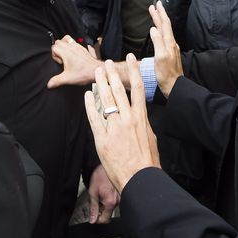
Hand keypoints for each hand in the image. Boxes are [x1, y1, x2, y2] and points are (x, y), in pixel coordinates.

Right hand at [47, 35, 101, 87]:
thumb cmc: (84, 73)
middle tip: (62, 60)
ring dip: (64, 45)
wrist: (96, 70)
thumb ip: (57, 80)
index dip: (54, 55)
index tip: (60, 62)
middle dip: (57, 50)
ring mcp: (78, 46)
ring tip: (66, 55)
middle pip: (59, 42)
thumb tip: (49, 84)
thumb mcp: (68, 78)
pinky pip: (74, 42)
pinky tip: (73, 56)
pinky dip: (71, 46)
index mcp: (66, 52)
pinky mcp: (82, 48)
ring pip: (66, 39)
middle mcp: (71, 47)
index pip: (53, 47)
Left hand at [84, 55, 160, 191]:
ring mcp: (114, 128)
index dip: (133, 71)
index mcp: (141, 117)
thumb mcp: (151, 137)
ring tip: (97, 72)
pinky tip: (87, 95)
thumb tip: (140, 117)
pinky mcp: (102, 139)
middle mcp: (127, 119)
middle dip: (111, 74)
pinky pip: (94, 118)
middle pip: (118, 90)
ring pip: (106, 100)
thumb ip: (143, 125)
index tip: (131, 59)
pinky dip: (89, 105)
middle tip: (106, 63)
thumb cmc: (148, 161)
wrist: (140, 178)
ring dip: (100, 84)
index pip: (137, 88)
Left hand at [88, 164, 119, 223]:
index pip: (105, 220)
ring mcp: (121, 197)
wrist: (109, 164)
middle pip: (108, 214)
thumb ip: (93, 207)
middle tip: (95, 201)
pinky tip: (106, 191)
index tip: (93, 215)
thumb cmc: (101, 175)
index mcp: (110, 202)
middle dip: (101, 210)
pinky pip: (115, 201)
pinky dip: (109, 199)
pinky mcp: (122, 193)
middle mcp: (118, 201)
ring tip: (101, 193)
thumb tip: (92, 219)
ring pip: (111, 207)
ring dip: (105, 204)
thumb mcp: (93, 192)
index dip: (97, 219)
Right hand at [149, 1, 182, 97]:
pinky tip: (158, 32)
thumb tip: (154, 28)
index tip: (156, 4)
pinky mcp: (169, 53)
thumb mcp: (160, 57)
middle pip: (165, 26)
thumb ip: (157, 42)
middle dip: (160, 15)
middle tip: (155, 5)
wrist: (174, 85)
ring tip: (156, 15)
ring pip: (165, 31)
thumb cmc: (166, 74)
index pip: (164, 24)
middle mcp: (171, 44)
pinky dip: (161, 30)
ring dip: (160, 21)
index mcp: (168, 43)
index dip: (160, 14)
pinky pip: (164, 37)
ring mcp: (171, 48)